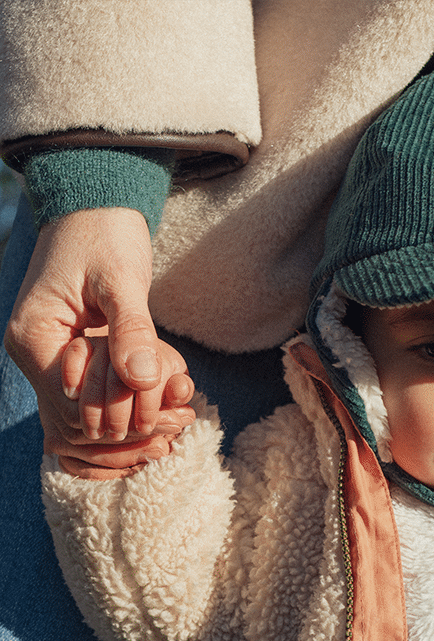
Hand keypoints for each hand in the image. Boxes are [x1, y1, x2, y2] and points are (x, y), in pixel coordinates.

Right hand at [3, 207, 194, 471]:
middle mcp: (36, 357)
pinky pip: (100, 400)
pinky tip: (169, 399)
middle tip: (185, 417)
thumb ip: (132, 329)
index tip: (174, 413)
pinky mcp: (74, 360)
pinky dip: (133, 404)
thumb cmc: (105, 235)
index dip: (125, 416)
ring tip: (183, 414)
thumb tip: (141, 378)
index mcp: (34, 339)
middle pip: (82, 422)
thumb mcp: (122, 280)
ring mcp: (52, 360)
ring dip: (135, 420)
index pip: (75, 408)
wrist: (95, 209)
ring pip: (91, 418)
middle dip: (133, 424)